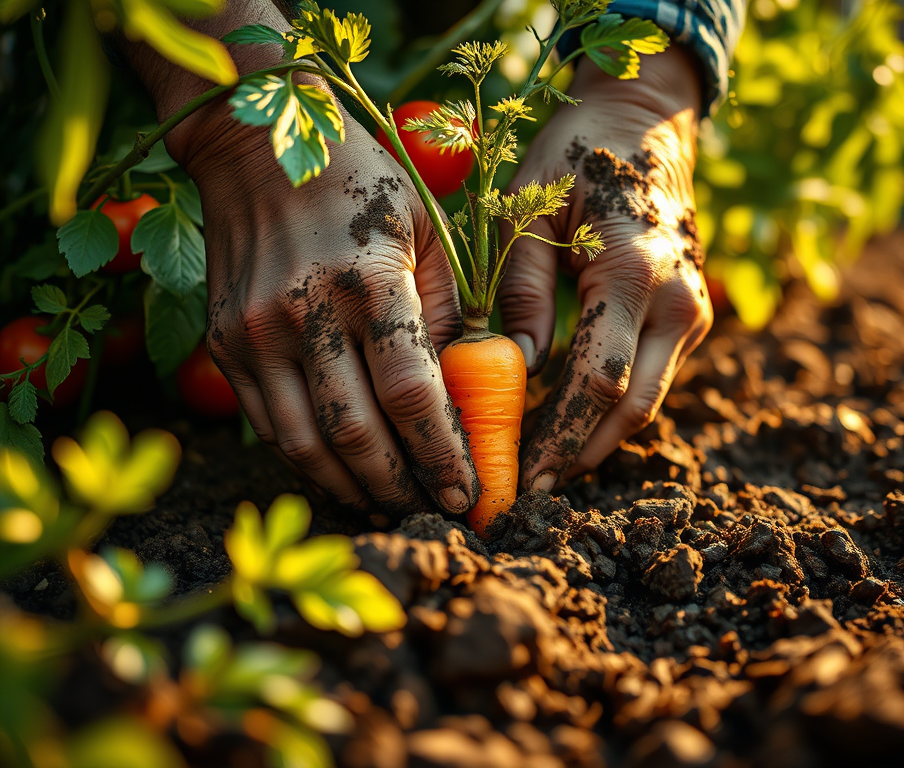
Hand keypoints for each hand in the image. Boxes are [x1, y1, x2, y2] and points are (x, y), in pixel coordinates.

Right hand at [164, 100, 478, 516]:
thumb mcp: (425, 230)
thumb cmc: (359, 181)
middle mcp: (303, 314)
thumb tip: (466, 388)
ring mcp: (254, 333)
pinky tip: (339, 473)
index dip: (442, 455)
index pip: (411, 395)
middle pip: (355, 435)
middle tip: (432, 513)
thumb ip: (448, 311)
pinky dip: (306, 461)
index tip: (467, 494)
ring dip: (349, 489)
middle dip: (399, 488)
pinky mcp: (224, 343)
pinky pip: (267, 424)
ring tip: (387, 506)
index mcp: (369, 282)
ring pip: (302, 444)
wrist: (253, 146)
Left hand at [498, 48, 712, 492]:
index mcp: (634, 272)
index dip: (559, 438)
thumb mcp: (527, 209)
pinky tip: (568, 426)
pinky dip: (612, 411)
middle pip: (632, 409)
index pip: (598, 381)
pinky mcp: (691, 317)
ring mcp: (694, 312)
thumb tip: (515, 365)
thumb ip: (521, 289)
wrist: (647, 123)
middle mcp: (678, 301)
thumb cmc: (575, 156)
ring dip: (597, 441)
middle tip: (526, 490)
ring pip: (648, 403)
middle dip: (579, 456)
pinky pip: (652, 380)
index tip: (520, 477)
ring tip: (542, 469)